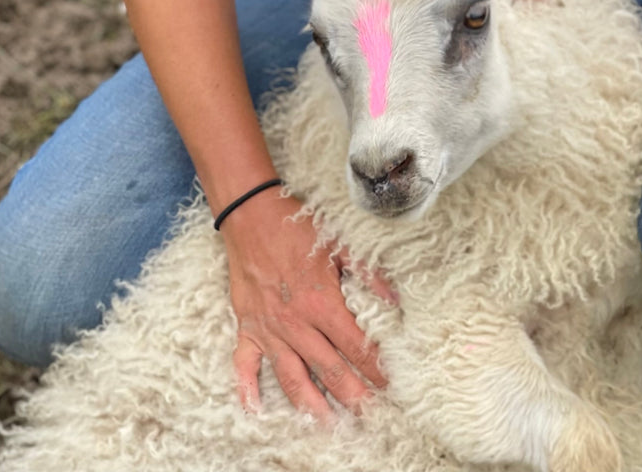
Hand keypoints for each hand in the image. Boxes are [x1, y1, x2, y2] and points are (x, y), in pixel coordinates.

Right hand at [220, 188, 395, 417]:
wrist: (249, 214)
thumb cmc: (295, 225)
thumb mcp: (338, 242)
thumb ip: (368, 272)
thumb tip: (396, 297)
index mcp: (321, 303)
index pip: (356, 346)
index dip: (376, 368)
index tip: (391, 385)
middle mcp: (295, 323)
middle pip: (329, 370)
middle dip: (353, 397)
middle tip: (371, 418)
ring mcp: (269, 329)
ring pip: (292, 378)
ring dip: (312, 406)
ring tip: (330, 427)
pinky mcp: (247, 327)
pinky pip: (245, 366)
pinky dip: (248, 391)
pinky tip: (256, 412)